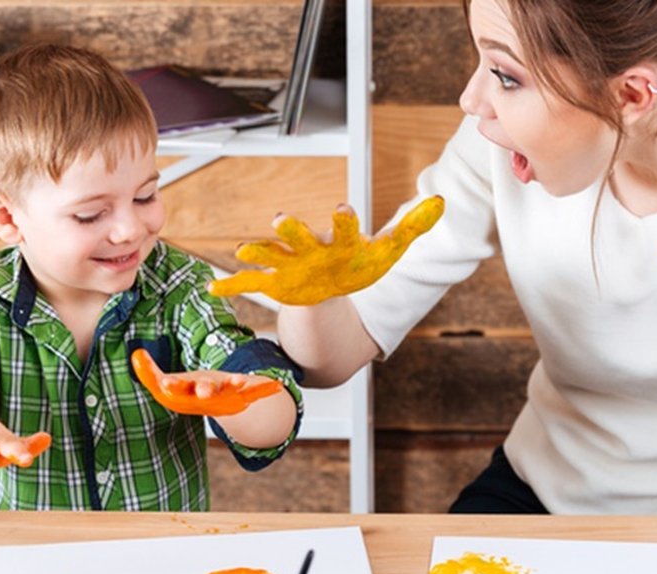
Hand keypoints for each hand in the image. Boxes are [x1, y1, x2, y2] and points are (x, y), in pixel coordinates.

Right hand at [130, 348, 282, 416]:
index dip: (171, 387)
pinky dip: (264, 388)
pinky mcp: (240, 393)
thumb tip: (135, 354)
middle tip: (203, 389)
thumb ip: (147, 371)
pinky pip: (254, 392)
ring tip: (241, 381)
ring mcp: (223, 396)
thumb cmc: (185, 390)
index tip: (165, 384)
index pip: (175, 391)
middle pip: (203, 393)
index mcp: (184, 394)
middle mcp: (204, 398)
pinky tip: (277, 384)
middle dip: (204, 390)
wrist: (212, 404)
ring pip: (230, 392)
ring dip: (235, 386)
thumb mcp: (162, 382)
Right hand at [207, 196, 445, 304]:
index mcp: (338, 242)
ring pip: (273, 257)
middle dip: (291, 231)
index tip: (342, 209)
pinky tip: (213, 290)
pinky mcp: (278, 284)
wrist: (334, 282)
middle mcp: (311, 249)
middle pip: (300, 237)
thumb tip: (443, 201)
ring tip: (242, 250)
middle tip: (282, 220)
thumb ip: (412, 227)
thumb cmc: (358, 262)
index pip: (341, 228)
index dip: (342, 220)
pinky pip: (251, 285)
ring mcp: (291, 266)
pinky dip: (231, 287)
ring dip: (258, 252)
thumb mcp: (387, 250)